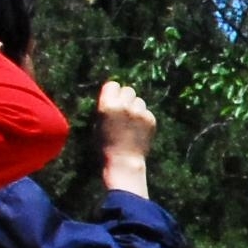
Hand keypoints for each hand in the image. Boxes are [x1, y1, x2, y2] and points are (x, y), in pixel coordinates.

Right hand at [96, 79, 158, 195]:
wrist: (124, 162)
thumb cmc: (105, 145)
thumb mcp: (97, 124)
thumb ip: (106, 107)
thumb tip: (114, 95)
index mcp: (107, 106)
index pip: (113, 85)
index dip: (113, 92)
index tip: (113, 99)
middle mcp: (124, 105)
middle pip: (128, 90)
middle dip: (125, 98)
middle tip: (123, 110)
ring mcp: (139, 112)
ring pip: (139, 100)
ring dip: (135, 107)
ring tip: (131, 122)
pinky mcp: (150, 119)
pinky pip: (147, 112)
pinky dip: (143, 118)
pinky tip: (138, 130)